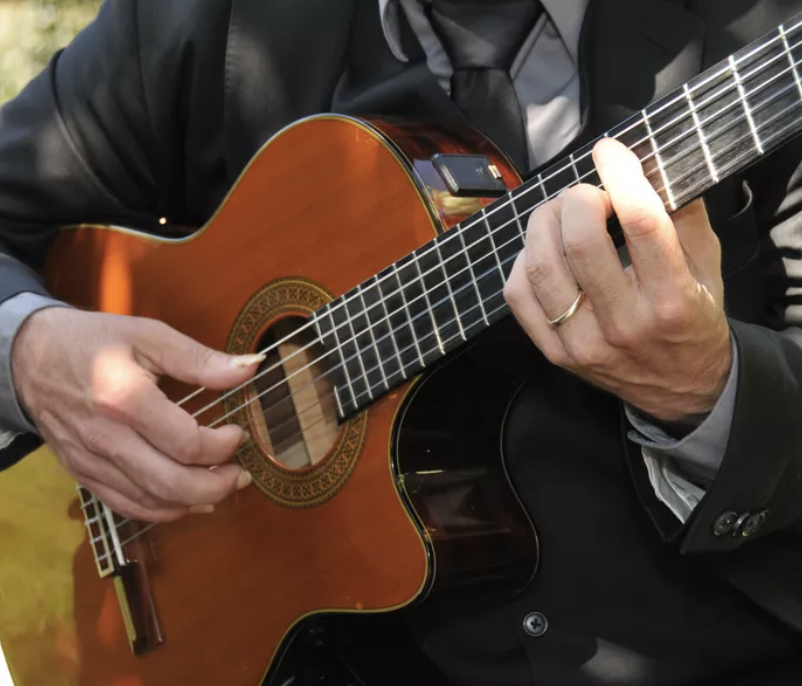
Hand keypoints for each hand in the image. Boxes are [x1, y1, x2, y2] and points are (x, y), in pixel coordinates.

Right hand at [11, 308, 262, 521]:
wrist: (30, 357)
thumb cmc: (93, 341)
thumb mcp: (149, 336)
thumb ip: (201, 359)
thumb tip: (250, 368)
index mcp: (125, 400)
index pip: (186, 443)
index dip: (223, 445)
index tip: (239, 433)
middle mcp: (106, 439)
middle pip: (172, 484)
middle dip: (218, 484)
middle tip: (241, 473)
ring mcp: (92, 461)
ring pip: (152, 502)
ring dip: (195, 501)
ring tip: (223, 485)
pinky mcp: (84, 474)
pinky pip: (128, 506)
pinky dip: (163, 510)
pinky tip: (188, 501)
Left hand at [504, 138, 731, 421]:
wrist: (681, 389)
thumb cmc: (694, 319)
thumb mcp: (708, 267)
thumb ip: (684, 215)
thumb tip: (650, 164)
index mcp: (671, 298)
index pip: (641, 223)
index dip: (620, 176)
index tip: (609, 151)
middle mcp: (624, 324)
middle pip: (580, 242)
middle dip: (575, 200)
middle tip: (584, 194)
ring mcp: (584, 343)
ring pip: (539, 268)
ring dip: (541, 225)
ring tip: (558, 215)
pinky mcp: (557, 353)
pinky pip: (517, 297)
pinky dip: (522, 263)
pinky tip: (541, 253)